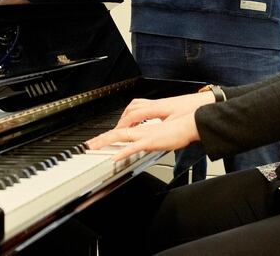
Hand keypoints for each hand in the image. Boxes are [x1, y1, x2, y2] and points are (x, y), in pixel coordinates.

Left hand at [87, 113, 201, 162]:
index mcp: (143, 129)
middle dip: (100, 139)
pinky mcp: (151, 141)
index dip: (108, 136)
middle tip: (88, 145)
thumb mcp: (161, 136)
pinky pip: (133, 147)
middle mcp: (141, 130)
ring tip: (93, 148)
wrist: (190, 123)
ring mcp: (145, 135)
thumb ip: (151, 141)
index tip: (98, 141)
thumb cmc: (180, 129)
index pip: (121, 131)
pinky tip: (114, 157)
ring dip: (105, 142)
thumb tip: (145, 146)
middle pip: (116, 133)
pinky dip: (123, 151)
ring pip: (120, 136)